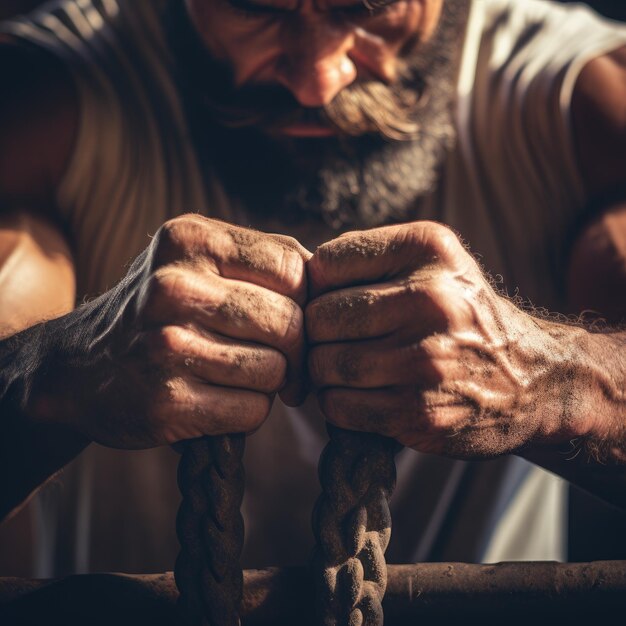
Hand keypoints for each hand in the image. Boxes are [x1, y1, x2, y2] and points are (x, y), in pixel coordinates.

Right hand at [31, 215, 309, 447]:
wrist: (79, 369)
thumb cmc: (158, 310)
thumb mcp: (196, 259)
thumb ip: (262, 257)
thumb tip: (332, 277)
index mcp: (190, 239)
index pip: (293, 269)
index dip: (308, 301)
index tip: (298, 321)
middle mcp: (174, 287)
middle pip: (289, 323)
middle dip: (297, 350)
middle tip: (286, 363)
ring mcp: (166, 346)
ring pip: (276, 371)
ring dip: (272, 383)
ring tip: (243, 376)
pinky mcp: (166, 402)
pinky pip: (253, 410)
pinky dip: (250, 411)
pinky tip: (223, 400)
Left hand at [306, 221, 594, 458]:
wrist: (533, 380)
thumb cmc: (465, 317)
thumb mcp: (437, 264)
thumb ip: (372, 258)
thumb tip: (298, 280)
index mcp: (429, 250)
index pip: (327, 263)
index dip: (318, 288)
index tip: (332, 302)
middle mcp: (431, 299)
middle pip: (320, 317)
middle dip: (316, 334)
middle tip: (332, 343)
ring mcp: (426, 358)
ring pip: (324, 364)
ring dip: (323, 372)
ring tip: (346, 370)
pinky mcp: (421, 411)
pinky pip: (339, 406)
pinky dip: (337, 404)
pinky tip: (359, 396)